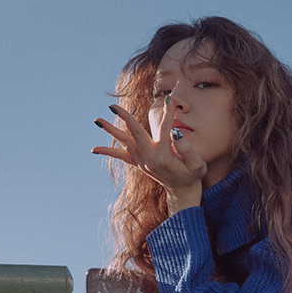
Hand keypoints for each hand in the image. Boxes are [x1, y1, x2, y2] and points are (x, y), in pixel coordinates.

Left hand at [93, 100, 205, 214]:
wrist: (183, 192)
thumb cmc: (193, 175)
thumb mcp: (197, 164)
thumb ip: (187, 148)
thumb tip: (175, 132)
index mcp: (165, 156)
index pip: (165, 129)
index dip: (168, 114)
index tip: (169, 100)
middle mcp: (149, 159)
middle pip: (135, 134)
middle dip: (125, 118)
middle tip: (113, 106)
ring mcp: (142, 162)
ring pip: (125, 143)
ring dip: (111, 131)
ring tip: (97, 120)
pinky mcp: (139, 164)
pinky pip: (122, 157)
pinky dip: (109, 152)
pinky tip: (94, 149)